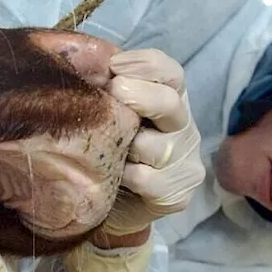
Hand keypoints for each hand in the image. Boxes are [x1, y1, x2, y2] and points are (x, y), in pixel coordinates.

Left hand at [94, 49, 204, 244]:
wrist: (115, 207)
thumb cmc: (110, 150)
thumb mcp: (109, 114)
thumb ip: (106, 88)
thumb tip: (86, 64)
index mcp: (170, 99)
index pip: (170, 72)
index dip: (144, 64)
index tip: (114, 66)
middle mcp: (183, 127)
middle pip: (170, 102)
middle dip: (138, 95)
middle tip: (113, 94)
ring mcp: (185, 162)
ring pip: (153, 145)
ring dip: (123, 144)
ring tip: (105, 149)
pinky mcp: (177, 193)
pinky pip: (145, 178)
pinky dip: (123, 176)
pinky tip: (112, 177)